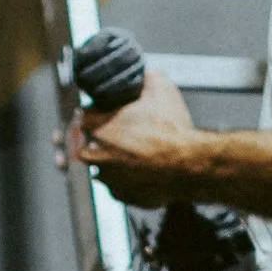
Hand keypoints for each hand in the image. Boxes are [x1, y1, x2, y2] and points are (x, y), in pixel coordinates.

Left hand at [69, 65, 203, 206]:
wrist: (189, 166)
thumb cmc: (173, 129)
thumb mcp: (161, 88)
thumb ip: (145, 78)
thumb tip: (143, 75)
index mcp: (99, 127)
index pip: (82, 116)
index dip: (93, 111)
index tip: (101, 111)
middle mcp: (97, 155)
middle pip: (83, 145)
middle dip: (94, 138)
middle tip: (110, 133)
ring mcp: (109, 178)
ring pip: (99, 168)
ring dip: (108, 160)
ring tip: (128, 153)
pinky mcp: (122, 195)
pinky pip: (116, 187)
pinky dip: (123, 179)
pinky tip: (138, 170)